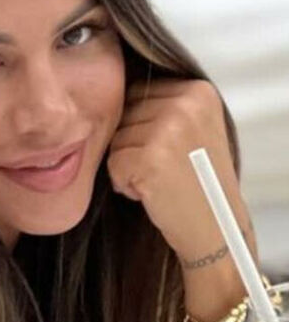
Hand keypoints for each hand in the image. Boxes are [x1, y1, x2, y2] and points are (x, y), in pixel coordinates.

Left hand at [106, 77, 253, 269]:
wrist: (217, 230)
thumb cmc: (197, 180)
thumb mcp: (192, 127)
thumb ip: (161, 104)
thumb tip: (105, 94)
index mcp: (197, 90)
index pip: (136, 93)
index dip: (139, 126)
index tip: (166, 148)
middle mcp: (187, 103)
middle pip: (123, 114)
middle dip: (133, 145)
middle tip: (165, 168)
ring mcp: (171, 128)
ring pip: (115, 138)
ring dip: (128, 165)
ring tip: (160, 179)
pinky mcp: (154, 157)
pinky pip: (113, 163)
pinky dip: (124, 183)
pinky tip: (151, 192)